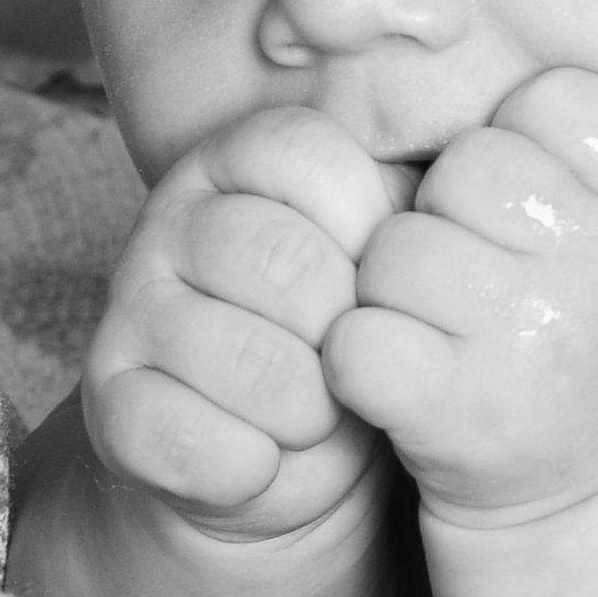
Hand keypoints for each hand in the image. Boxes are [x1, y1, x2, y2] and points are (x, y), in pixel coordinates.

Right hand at [83, 107, 405, 540]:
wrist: (286, 455)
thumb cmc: (354, 331)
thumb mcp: (391, 254)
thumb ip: (419, 197)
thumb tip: (490, 128)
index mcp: (242, 156)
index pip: (311, 156)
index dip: (368, 230)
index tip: (384, 280)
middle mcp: (174, 217)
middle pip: (281, 258)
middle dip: (345, 334)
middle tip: (356, 366)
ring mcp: (129, 305)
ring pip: (245, 359)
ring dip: (308, 412)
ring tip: (320, 418)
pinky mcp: (106, 400)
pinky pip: (187, 437)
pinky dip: (253, 468)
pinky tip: (267, 463)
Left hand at [324, 68, 597, 528]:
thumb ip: (588, 136)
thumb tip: (442, 17)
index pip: (546, 100)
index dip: (521, 147)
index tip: (540, 213)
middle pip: (462, 169)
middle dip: (452, 218)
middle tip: (487, 281)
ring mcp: (534, 339)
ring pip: (395, 250)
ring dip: (399, 293)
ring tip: (451, 335)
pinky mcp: (461, 414)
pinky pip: (356, 338)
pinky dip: (361, 361)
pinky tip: (408, 382)